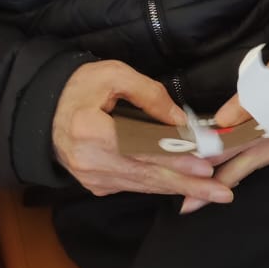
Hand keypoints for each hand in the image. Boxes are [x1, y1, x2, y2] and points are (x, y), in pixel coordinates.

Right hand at [52, 60, 233, 205]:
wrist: (44, 111)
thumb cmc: (81, 87)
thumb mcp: (114, 75)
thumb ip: (150, 95)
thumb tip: (182, 122)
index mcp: (90, 131)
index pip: (141, 148)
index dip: (175, 159)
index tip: (206, 166)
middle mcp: (90, 162)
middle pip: (147, 175)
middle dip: (188, 185)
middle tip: (223, 192)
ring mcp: (93, 178)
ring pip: (143, 185)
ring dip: (180, 188)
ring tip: (214, 192)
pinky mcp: (97, 185)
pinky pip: (135, 185)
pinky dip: (161, 185)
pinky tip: (187, 186)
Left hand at [178, 26, 268, 213]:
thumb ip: (252, 95)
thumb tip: (222, 122)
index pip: (253, 138)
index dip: (222, 150)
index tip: (193, 163)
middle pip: (258, 158)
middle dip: (224, 177)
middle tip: (191, 203)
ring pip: (263, 158)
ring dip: (232, 173)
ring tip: (202, 193)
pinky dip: (248, 159)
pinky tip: (228, 174)